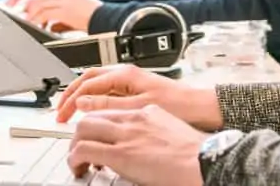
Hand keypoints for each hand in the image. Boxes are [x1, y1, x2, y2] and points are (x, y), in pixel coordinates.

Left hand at [4, 0, 101, 31]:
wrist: (112, 21)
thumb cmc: (98, 21)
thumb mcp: (77, 17)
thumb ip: (61, 20)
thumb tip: (49, 27)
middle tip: (10, 8)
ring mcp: (65, 0)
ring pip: (37, 2)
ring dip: (27, 13)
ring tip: (22, 22)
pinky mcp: (66, 10)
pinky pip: (44, 14)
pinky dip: (36, 21)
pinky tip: (33, 27)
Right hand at [56, 64, 223, 130]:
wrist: (199, 106)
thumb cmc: (177, 104)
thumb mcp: (137, 107)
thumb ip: (108, 104)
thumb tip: (83, 102)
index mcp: (124, 74)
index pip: (87, 83)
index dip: (70, 99)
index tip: (61, 114)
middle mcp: (126, 73)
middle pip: (88, 79)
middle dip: (70, 94)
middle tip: (60, 111)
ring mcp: (130, 81)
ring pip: (97, 84)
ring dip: (81, 96)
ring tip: (71, 110)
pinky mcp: (135, 89)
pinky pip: (107, 91)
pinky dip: (94, 100)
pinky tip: (93, 111)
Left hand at [68, 105, 206, 185]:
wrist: (204, 161)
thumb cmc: (197, 154)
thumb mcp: (173, 133)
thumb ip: (155, 133)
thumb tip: (147, 148)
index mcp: (148, 112)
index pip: (112, 110)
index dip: (99, 125)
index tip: (96, 137)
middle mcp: (134, 119)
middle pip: (93, 116)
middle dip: (80, 133)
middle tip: (80, 149)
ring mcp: (126, 135)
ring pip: (83, 129)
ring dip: (75, 146)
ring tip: (77, 161)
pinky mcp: (120, 154)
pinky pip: (84, 150)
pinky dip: (75, 158)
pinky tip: (79, 168)